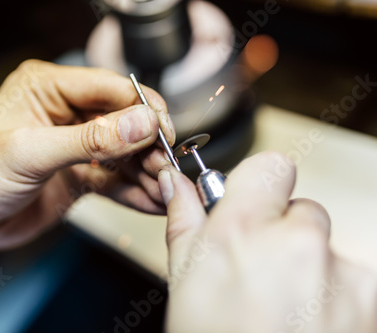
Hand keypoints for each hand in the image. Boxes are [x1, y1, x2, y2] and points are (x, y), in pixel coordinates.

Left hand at [0, 61, 174, 251]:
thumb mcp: (28, 153)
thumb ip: (88, 139)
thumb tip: (141, 122)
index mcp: (47, 87)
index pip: (110, 87)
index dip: (141, 108)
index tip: (162, 132)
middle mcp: (66, 112)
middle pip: (123, 120)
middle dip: (148, 143)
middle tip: (167, 164)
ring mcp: (75, 145)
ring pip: (124, 152)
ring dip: (146, 170)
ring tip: (165, 188)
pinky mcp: (80, 174)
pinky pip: (116, 178)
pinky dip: (134, 190)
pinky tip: (153, 201)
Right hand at [159, 151, 376, 332]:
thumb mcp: (186, 284)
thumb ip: (186, 222)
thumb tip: (175, 183)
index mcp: (241, 233)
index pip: (271, 166)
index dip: (261, 186)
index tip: (255, 207)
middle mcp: (296, 244)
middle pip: (302, 210)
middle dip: (284, 234)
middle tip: (264, 275)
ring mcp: (341, 274)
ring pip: (328, 246)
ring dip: (312, 266)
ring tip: (287, 309)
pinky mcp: (371, 298)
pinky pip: (353, 277)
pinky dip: (336, 294)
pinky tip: (310, 323)